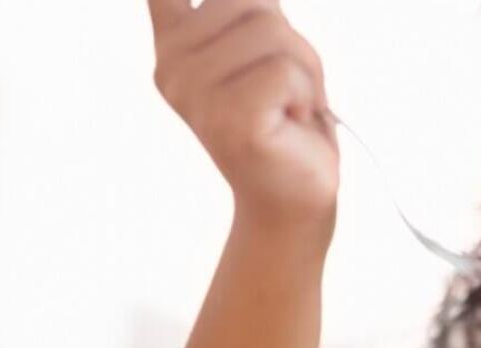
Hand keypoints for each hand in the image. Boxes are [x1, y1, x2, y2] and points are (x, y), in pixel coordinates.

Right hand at [148, 0, 337, 227]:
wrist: (294, 196)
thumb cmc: (285, 117)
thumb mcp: (265, 47)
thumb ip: (247, 6)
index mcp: (175, 40)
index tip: (202, 8)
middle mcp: (173, 64)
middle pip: (253, 3)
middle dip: (292, 40)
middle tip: (290, 86)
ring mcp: (196, 94)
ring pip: (275, 34)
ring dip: (305, 70)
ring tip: (291, 105)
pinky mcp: (230, 119)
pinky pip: (286, 70)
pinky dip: (307, 94)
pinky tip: (289, 123)